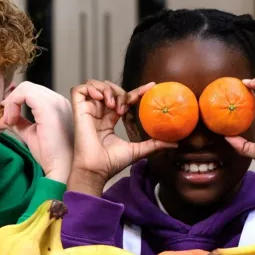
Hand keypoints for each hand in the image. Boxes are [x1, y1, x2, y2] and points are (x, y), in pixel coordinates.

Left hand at [1, 82, 73, 183]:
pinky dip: (13, 104)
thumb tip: (5, 117)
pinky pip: (25, 93)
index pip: (31, 92)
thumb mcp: (31, 134)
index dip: (15, 102)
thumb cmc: (52, 156)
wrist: (62, 169)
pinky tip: (12, 121)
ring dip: (11, 103)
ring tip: (9, 122)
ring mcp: (56, 102)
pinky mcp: (49, 107)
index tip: (6, 120)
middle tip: (5, 121)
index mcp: (57, 106)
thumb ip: (20, 122)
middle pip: (27, 87)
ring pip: (25, 88)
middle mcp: (59, 100)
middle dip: (11, 101)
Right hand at [67, 80, 175, 195]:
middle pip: (111, 89)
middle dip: (121, 93)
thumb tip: (176, 143)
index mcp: (110, 120)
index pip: (125, 99)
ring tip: (113, 105)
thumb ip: (155, 144)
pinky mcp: (78, 110)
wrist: (96, 169)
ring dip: (107, 90)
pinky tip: (100, 98)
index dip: (137, 91)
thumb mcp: (138, 150)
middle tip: (124, 109)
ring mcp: (88, 110)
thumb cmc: (112, 163)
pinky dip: (91, 88)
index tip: (152, 86)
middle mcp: (99, 113)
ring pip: (96, 85)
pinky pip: (80, 89)